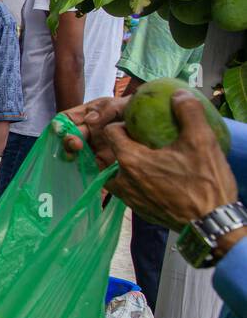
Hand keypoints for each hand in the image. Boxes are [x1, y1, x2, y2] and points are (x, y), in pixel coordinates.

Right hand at [60, 95, 130, 163]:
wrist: (154, 127)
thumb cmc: (135, 111)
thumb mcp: (122, 105)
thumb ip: (107, 109)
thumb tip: (90, 120)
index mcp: (86, 115)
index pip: (65, 119)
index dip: (59, 125)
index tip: (60, 130)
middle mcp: (86, 131)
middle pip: (68, 137)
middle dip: (68, 142)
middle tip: (76, 144)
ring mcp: (93, 146)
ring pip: (74, 153)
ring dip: (71, 155)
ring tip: (76, 157)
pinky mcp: (101, 161)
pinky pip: (88, 166)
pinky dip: (84, 168)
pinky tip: (88, 167)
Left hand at [100, 92, 237, 227]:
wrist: (211, 223)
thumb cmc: (204, 183)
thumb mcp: (202, 141)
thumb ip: (188, 112)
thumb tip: (179, 94)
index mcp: (130, 160)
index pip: (110, 132)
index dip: (121, 122)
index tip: (137, 123)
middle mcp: (122, 180)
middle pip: (107, 154)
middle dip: (117, 144)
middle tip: (139, 139)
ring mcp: (128, 197)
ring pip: (113, 174)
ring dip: (121, 164)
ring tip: (143, 157)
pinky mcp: (138, 210)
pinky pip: (126, 190)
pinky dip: (131, 180)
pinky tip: (152, 176)